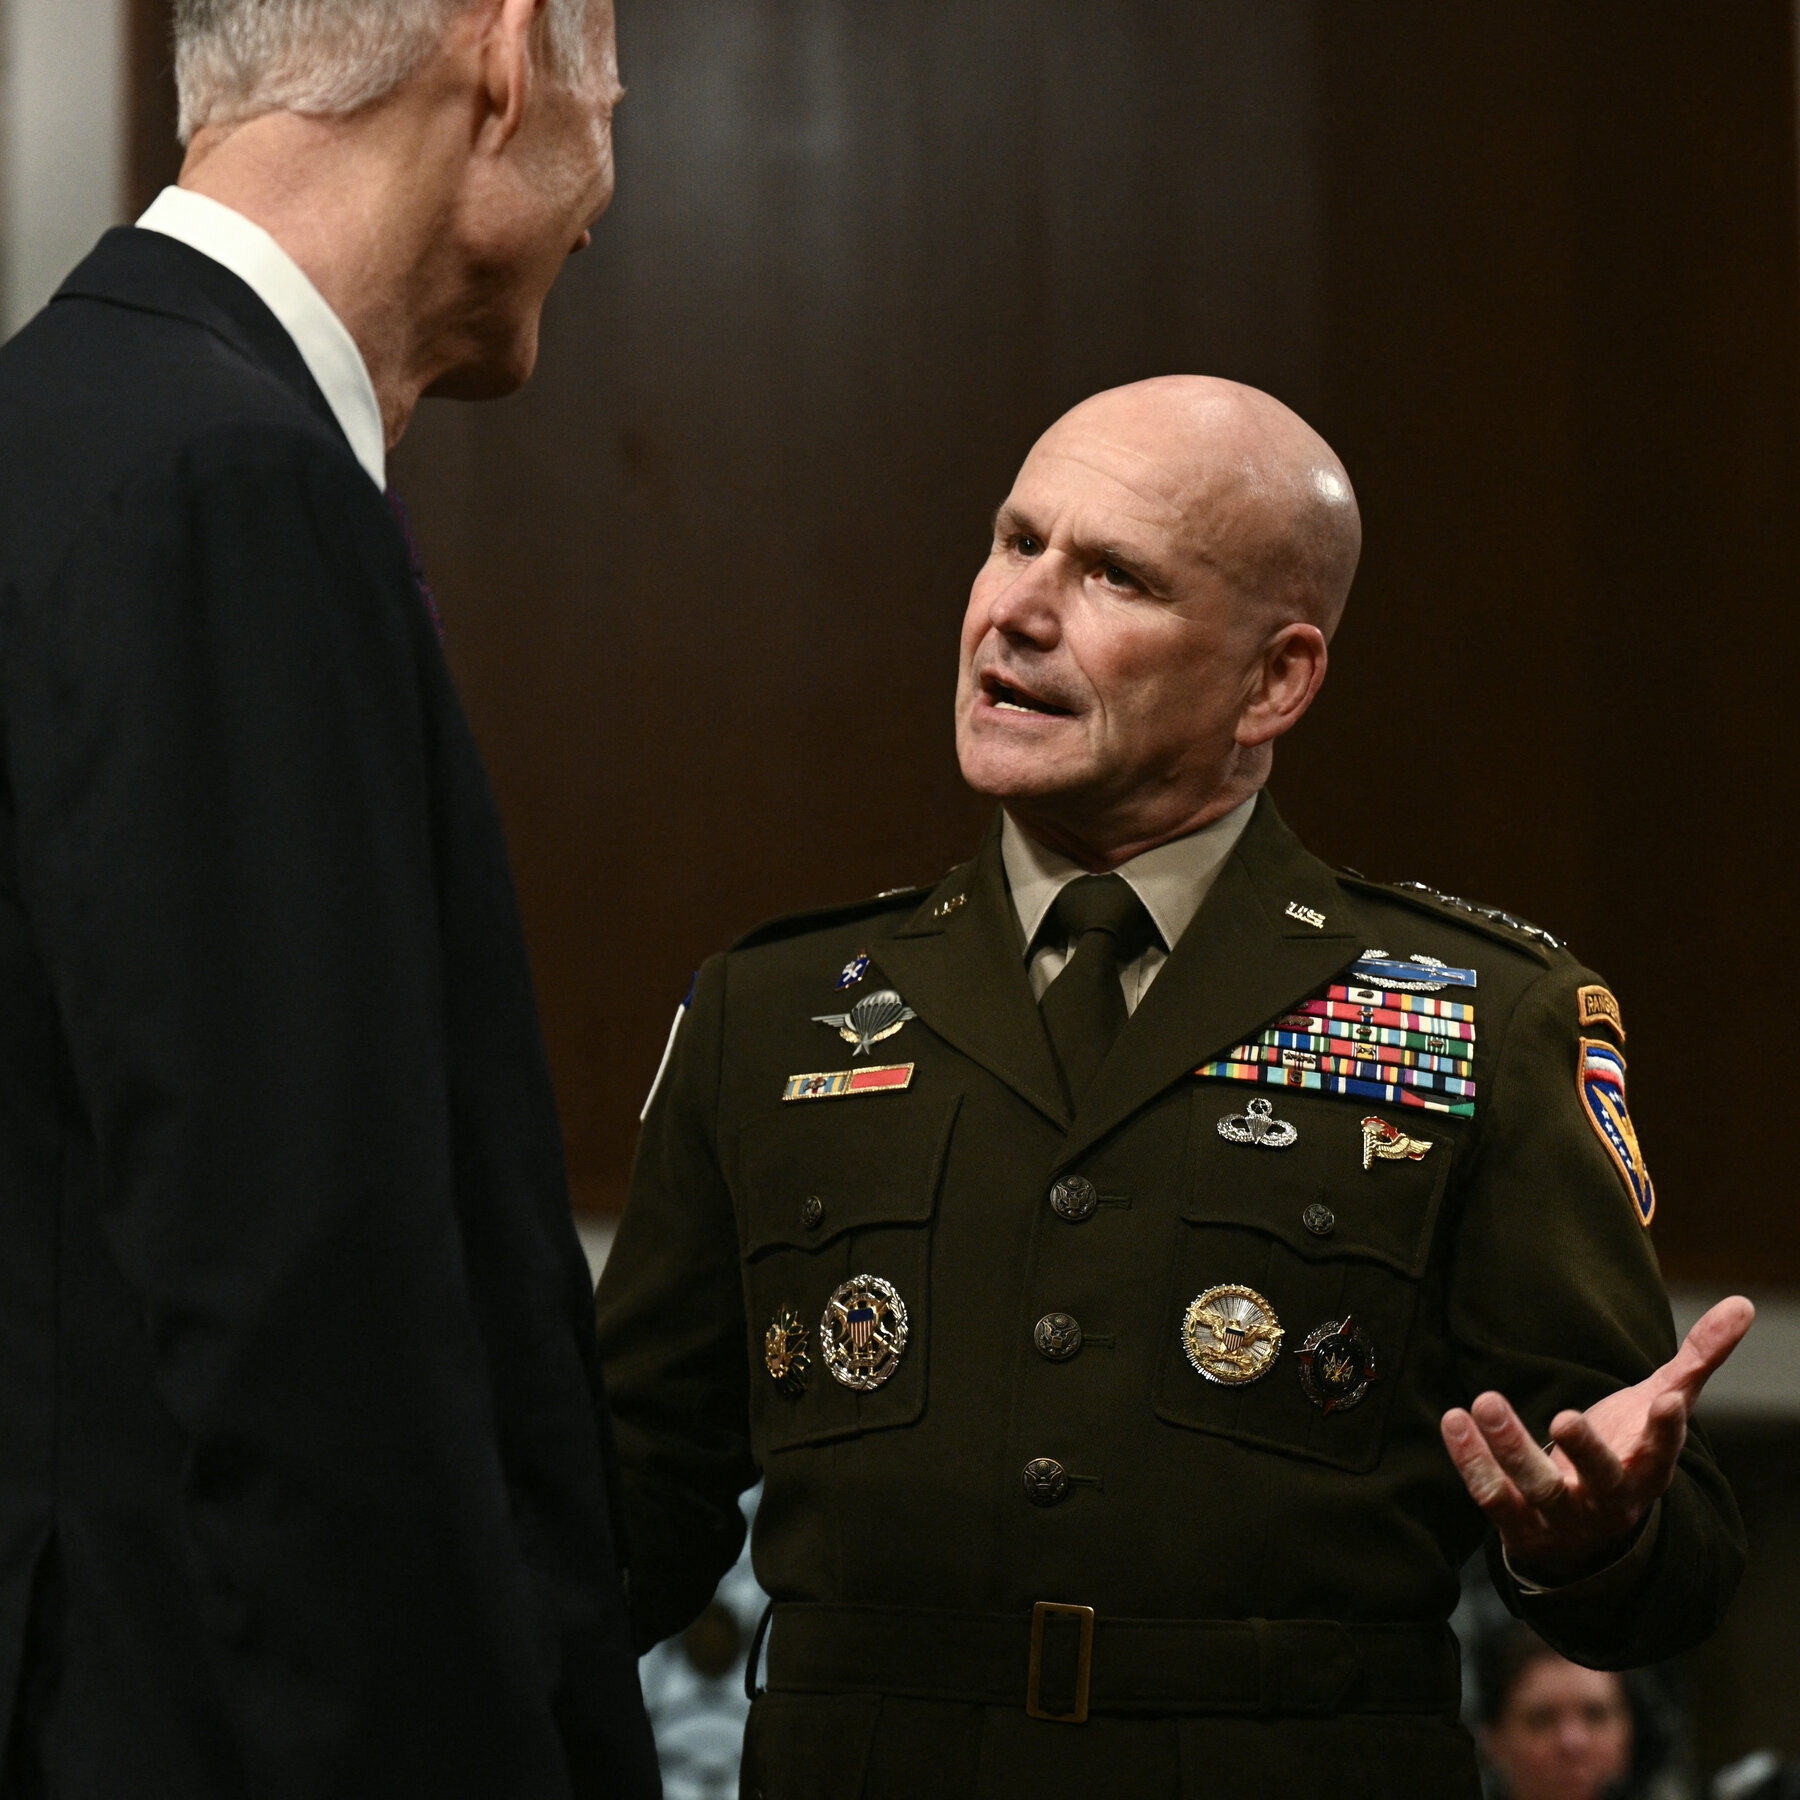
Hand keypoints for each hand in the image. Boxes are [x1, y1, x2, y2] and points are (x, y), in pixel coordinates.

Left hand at [1440, 1296, 1753, 1585]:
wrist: (1589, 1536)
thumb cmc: (1628, 1453)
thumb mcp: (1663, 1408)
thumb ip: (1698, 1359)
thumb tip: (1743, 1303)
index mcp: (1646, 1472)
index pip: (1662, 1455)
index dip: (1666, 1432)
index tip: (1666, 1402)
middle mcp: (1608, 1502)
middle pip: (1601, 1482)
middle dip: (1586, 1451)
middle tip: (1565, 1415)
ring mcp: (1562, 1518)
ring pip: (1537, 1489)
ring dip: (1509, 1447)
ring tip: (1482, 1400)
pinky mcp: (1518, 1526)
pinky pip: (1491, 1495)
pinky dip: (1470, 1458)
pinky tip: (1453, 1418)